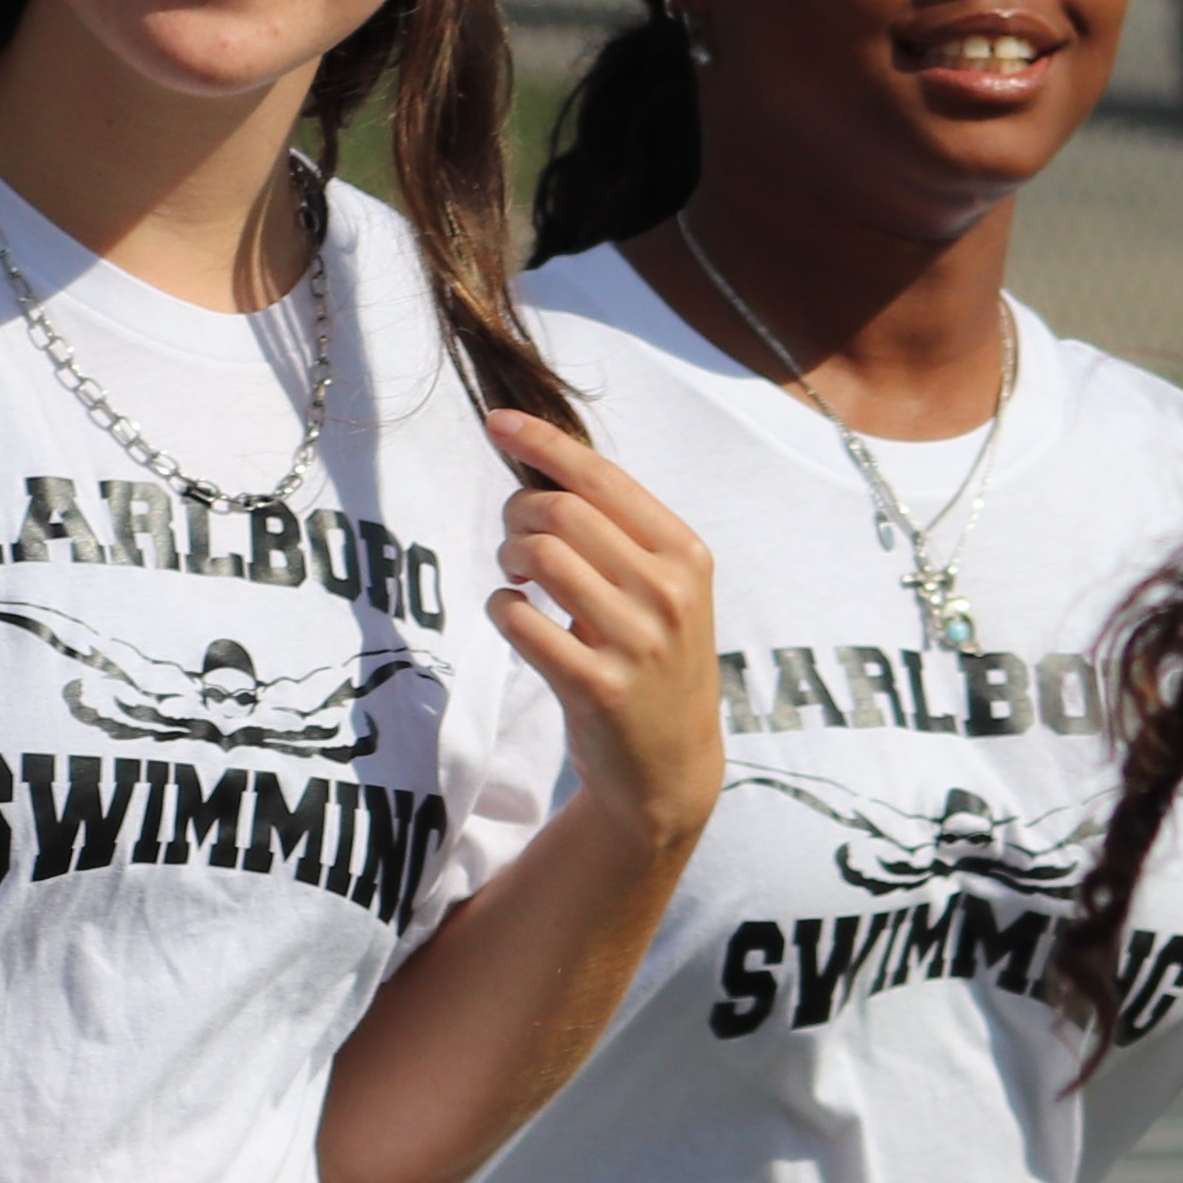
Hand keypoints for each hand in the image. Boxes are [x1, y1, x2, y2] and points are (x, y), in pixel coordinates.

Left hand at [482, 409, 721, 847]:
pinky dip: (500, 610)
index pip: (603, 477)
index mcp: (685, 553)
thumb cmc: (651, 658)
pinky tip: (515, 619)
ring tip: (518, 578)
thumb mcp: (659, 587)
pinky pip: (518, 621)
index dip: (542, 443)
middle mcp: (668, 591)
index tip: (496, 419)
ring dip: (508, 558)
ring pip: (538, 557)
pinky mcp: (596, 687)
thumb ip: (614, 531)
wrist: (670, 763)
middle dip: (517, 512)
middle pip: (561, 511)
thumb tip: (539, 462)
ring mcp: (636, 641)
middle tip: (513, 539)